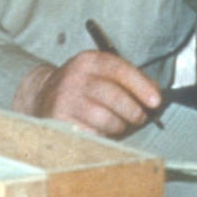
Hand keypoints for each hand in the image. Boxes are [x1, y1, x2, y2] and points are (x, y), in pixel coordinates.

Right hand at [15, 51, 165, 136]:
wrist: (41, 94)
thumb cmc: (81, 86)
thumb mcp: (101, 74)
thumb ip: (128, 80)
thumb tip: (155, 95)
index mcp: (88, 61)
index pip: (119, 70)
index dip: (141, 86)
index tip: (155, 101)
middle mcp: (74, 77)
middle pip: (114, 96)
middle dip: (134, 111)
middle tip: (140, 118)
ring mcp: (64, 99)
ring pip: (104, 118)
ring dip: (119, 126)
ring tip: (120, 125)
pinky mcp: (58, 120)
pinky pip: (91, 134)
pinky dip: (102, 136)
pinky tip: (101, 131)